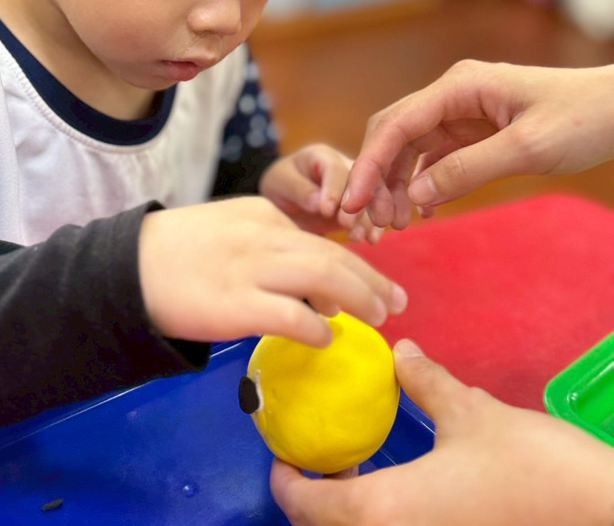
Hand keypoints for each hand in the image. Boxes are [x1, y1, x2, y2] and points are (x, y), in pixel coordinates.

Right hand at [138, 196, 406, 347]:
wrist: (127, 267)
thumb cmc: (175, 253)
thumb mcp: (227, 231)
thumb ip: (268, 249)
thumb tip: (315, 291)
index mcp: (261, 214)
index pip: (319, 237)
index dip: (355, 261)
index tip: (373, 281)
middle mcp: (262, 235)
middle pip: (333, 255)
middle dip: (372, 279)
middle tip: (398, 302)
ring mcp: (250, 269)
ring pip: (324, 276)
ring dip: (360, 298)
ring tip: (380, 317)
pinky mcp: (236, 304)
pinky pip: (293, 314)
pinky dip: (317, 326)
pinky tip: (327, 338)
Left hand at [260, 146, 383, 241]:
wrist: (286, 201)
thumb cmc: (280, 185)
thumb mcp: (280, 183)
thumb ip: (299, 189)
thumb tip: (319, 203)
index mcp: (322, 155)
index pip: (333, 169)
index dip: (333, 189)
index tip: (326, 211)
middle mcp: (344, 167)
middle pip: (358, 182)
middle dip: (357, 204)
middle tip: (349, 226)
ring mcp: (355, 186)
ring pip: (370, 198)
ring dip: (367, 218)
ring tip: (361, 237)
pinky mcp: (360, 206)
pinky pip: (371, 213)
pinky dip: (373, 226)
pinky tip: (372, 239)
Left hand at [271, 340, 613, 525]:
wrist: (597, 513)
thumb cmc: (527, 465)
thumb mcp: (470, 413)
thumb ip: (424, 381)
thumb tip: (401, 352)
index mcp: (387, 511)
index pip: (310, 507)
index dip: (285, 482)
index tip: (280, 453)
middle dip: (312, 498)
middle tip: (318, 454)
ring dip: (347, 510)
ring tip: (357, 465)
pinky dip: (381, 516)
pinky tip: (402, 488)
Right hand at [342, 60, 613, 228]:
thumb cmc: (582, 119)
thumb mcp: (526, 148)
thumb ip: (468, 170)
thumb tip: (415, 197)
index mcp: (459, 86)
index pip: (397, 124)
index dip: (369, 164)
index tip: (352, 201)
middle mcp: (452, 95)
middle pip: (394, 134)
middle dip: (376, 177)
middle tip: (368, 222)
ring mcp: (461, 112)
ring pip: (410, 149)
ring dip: (397, 186)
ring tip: (394, 226)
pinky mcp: (474, 131)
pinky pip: (434, 158)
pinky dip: (423, 185)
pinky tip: (422, 213)